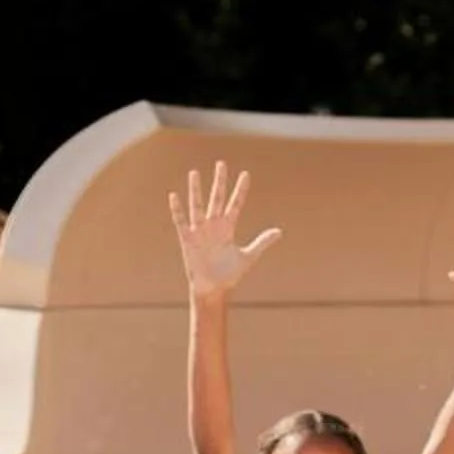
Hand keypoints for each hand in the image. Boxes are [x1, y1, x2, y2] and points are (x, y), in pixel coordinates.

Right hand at [169, 159, 281, 296]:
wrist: (213, 290)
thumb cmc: (229, 275)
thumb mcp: (248, 256)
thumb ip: (262, 242)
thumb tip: (279, 231)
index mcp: (228, 228)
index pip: (236, 204)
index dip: (240, 190)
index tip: (245, 174)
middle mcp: (214, 225)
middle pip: (217, 198)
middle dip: (220, 182)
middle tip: (221, 163)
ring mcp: (200, 231)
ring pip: (198, 205)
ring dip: (196, 190)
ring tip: (195, 173)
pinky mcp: (187, 239)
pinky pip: (181, 221)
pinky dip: (177, 209)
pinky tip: (174, 196)